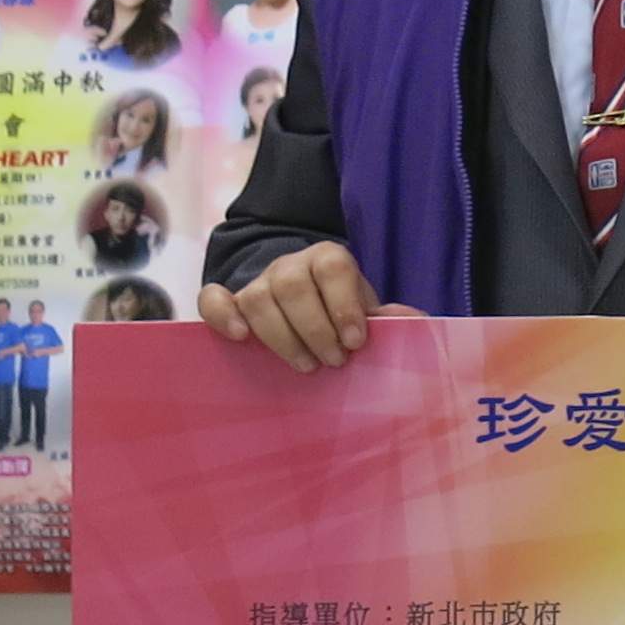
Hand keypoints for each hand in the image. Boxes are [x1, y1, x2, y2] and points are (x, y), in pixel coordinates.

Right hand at [199, 246, 414, 373]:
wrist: (305, 306)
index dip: (344, 305)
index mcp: (328, 259)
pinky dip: (221, 314)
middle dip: (314, 328)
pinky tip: (238, 338)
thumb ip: (390, 317)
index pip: (333, 268)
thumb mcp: (367, 312)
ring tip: (305, 365)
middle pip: (292, 286)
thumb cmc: (341, 314)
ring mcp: (256, 282)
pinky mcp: (229, 302)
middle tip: (332, 363)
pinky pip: (212, 299)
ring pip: (257, 298)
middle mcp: (289, 265)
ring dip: (280, 336)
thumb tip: (412, 321)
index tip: (356, 342)